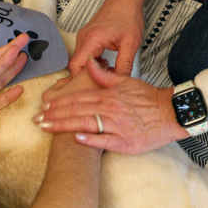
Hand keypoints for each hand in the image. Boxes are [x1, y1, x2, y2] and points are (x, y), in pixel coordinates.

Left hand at [35, 59, 187, 153]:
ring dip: (64, 126)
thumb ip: (106, 75)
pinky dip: (90, 139)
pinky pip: (104, 141)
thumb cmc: (148, 98)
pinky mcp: (124, 142)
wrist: (170, 112)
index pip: (78, 98)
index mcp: (108, 95)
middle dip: (55, 115)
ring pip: (86, 124)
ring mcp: (116, 126)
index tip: (44, 106)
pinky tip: (76, 139)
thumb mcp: (127, 81)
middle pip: (77, 111)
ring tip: (47, 128)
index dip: (59, 102)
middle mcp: (110, 109)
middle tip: (37, 120)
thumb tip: (90, 66)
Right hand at [68, 0, 148, 75]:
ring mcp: (84, 37)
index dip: (82, 79)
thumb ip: (124, 65)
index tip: (94, 86)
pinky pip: (84, 55)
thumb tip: (120, 81)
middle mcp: (84, 38)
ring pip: (80, 61)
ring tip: (107, 72)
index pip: (76, 66)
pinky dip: (93, 62)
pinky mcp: (87, 37)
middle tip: (102, 82)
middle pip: (76, 65)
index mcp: (92, 39)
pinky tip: (105, 64)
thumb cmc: (127, 15)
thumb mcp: (130, 44)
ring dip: (91, 69)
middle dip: (87, 76)